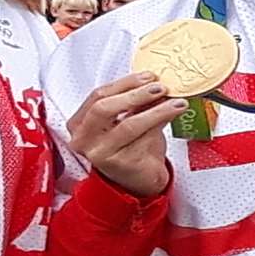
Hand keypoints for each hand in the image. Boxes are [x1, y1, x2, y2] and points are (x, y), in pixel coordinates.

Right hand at [65, 72, 187, 196]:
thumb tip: (154, 81)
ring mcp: (101, 154)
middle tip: (160, 87)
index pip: (97, 96)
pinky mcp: (121, 165)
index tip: (148, 76)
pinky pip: (144, 139)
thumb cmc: (129, 147)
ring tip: (176, 102)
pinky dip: (160, 125)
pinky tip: (172, 116)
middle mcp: (84, 140)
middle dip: (135, 94)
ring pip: (128, 125)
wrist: (139, 179)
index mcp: (79, 124)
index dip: (124, 83)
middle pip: (105, 108)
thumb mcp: (125, 119)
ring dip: (156, 110)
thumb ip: (133, 102)